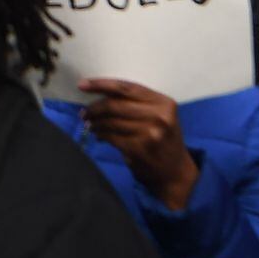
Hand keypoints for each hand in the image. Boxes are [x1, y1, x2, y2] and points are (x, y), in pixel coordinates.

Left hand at [79, 79, 198, 210]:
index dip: (101, 84)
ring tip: (89, 123)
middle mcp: (159, 116)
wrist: (176, 173)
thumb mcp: (159, 116)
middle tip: (84, 112)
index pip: (126, 88)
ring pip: (111, 122)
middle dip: (95, 108)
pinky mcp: (139, 150)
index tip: (83, 84)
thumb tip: (100, 94)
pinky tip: (98, 135)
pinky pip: (112, 138)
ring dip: (96, 122)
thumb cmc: (163, 139)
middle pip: (116, 105)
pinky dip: (101, 135)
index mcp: (163, 103)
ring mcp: (150, 134)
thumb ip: (137, 103)